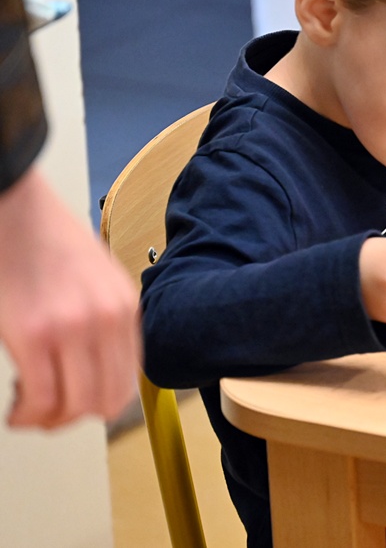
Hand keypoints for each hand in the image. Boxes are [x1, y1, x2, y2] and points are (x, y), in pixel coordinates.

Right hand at [0, 169, 140, 428]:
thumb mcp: (97, 278)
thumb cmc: (46, 238)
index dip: (100, 402)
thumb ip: (105, 317)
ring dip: (48, 420)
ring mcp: (74, 329)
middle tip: (49, 414)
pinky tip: (15, 410)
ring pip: (75, 406)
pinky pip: (42, 397)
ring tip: (27, 409)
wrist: (14, 208)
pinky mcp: (34, 335)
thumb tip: (98, 363)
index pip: (129, 379)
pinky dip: (27, 414)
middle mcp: (108, 320)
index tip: (76, 403)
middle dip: (77, 418)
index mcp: (126, 307)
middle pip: (108, 400)